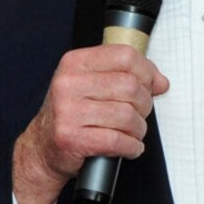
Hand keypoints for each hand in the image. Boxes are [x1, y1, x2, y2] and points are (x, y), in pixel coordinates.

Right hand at [11, 45, 168, 203]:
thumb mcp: (93, 86)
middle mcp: (68, 83)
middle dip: (143, 104)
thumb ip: (127, 77)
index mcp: (75, 63)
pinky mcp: (71, 138)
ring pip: (127, 115)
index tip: (149, 85)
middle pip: (130, 86)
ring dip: (138, 129)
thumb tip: (160, 82)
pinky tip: (129, 146)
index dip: (145, 72)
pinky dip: (131, 147)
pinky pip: (117, 141)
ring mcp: (68, 111)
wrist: (42, 147)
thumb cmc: (71, 115)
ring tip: (132, 132)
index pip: (124, 55)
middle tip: (138, 114)